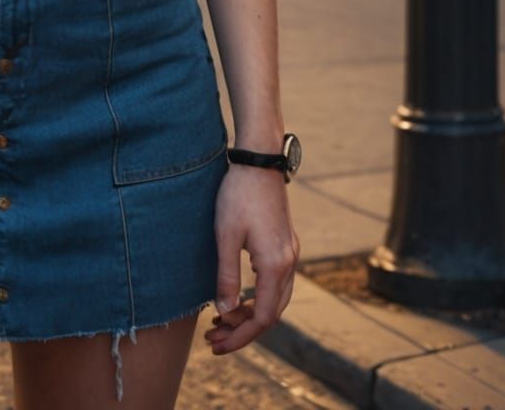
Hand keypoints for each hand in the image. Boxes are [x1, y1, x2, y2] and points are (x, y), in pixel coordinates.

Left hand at [204, 164, 299, 354]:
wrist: (259, 160)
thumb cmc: (238, 194)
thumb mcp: (225, 235)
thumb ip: (226, 276)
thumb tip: (224, 312)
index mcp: (275, 265)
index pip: (262, 317)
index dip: (240, 336)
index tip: (217, 345)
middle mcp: (289, 262)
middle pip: (271, 313)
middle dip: (243, 330)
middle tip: (214, 338)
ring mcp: (290, 252)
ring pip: (275, 299)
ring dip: (249, 314)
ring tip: (221, 321)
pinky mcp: (285, 243)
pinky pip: (276, 284)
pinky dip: (257, 296)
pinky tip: (237, 296)